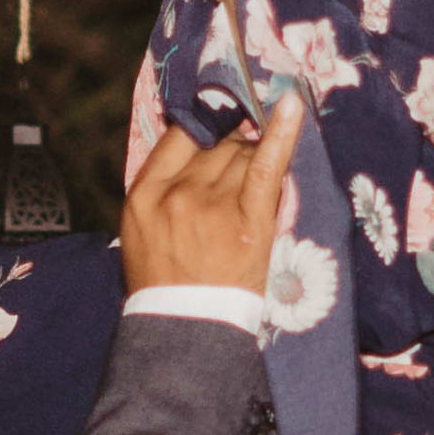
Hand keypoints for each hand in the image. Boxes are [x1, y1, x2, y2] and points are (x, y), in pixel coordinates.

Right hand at [120, 101, 302, 302]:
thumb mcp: (140, 229)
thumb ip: (161, 186)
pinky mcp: (249, 222)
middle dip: (234, 149)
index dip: (206, 124)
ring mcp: (213, 207)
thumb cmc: (164, 280)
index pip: (181, 136)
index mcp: (145, 194)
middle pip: (218, 144)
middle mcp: (177, 194)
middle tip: (240, 175)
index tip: (222, 116)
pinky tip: (292, 106)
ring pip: (243, 154)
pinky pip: (267, 167)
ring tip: (252, 187)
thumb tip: (196, 141)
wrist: (185, 328)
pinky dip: (283, 134)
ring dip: (255, 158)